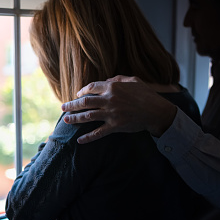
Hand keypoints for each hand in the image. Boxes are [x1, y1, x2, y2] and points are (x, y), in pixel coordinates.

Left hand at [61, 76, 176, 143]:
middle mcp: (109, 100)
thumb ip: (118, 79)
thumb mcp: (134, 80)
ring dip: (75, 118)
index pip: (91, 88)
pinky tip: (80, 140)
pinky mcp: (115, 127)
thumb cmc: (147, 95)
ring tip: (66, 120)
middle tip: (63, 107)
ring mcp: (111, 114)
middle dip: (72, 105)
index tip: (77, 95)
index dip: (82, 91)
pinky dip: (88, 137)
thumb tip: (106, 80)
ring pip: (88, 116)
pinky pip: (98, 133)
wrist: (157, 111)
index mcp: (113, 87)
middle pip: (85, 102)